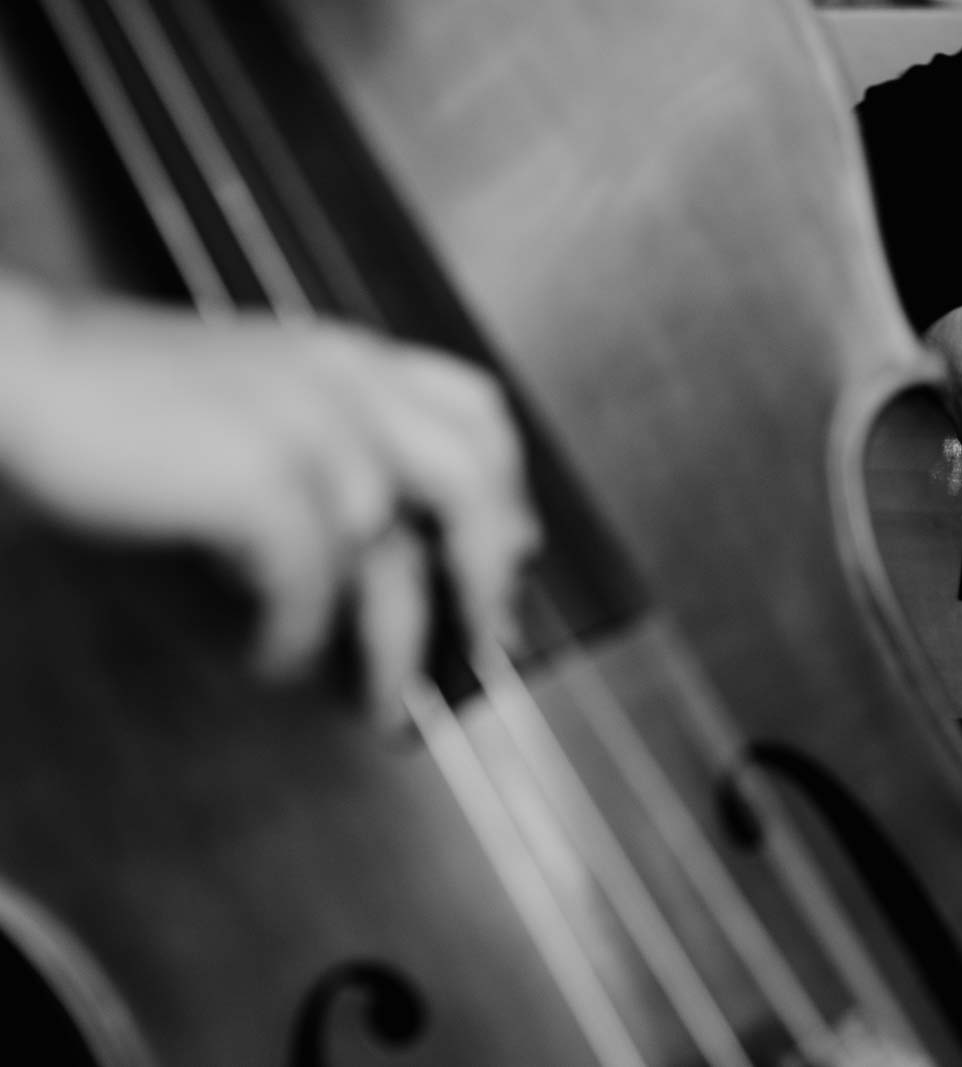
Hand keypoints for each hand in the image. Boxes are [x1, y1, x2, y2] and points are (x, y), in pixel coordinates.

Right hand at [0, 275, 538, 712]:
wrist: (25, 369)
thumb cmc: (128, 395)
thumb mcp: (259, 393)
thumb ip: (338, 441)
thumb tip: (391, 526)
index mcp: (352, 357)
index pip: (478, 410)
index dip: (510, 493)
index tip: (514, 561)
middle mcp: (346, 382)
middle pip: (472, 482)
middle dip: (488, 578)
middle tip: (482, 650)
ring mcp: (305, 426)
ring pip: (391, 555)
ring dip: (391, 643)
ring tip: (379, 701)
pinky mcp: (256, 476)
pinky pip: (310, 582)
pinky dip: (298, 637)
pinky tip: (272, 659)